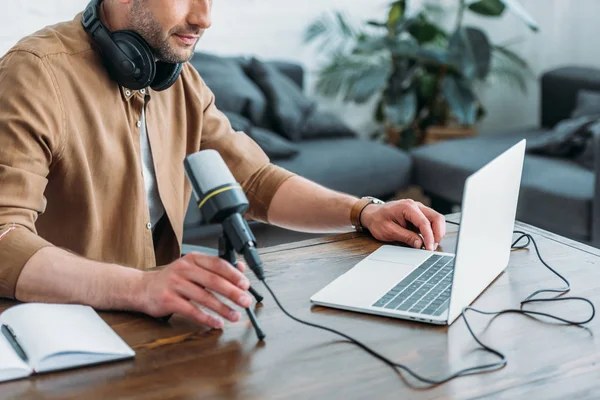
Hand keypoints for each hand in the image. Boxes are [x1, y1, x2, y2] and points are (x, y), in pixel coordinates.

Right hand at [137, 252, 251, 328]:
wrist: (143, 288)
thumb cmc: (173, 279)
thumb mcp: (193, 268)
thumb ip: (216, 269)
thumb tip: (241, 269)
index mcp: (193, 259)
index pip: (217, 264)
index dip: (234, 275)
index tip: (246, 285)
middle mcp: (184, 268)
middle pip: (213, 281)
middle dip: (232, 293)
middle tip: (245, 301)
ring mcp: (174, 283)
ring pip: (204, 297)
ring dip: (222, 308)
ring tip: (234, 316)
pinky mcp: (168, 299)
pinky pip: (191, 310)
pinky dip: (206, 318)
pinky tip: (216, 323)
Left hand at [360, 199, 445, 250]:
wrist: (372, 214)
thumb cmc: (378, 220)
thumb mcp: (388, 231)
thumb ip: (405, 237)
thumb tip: (419, 244)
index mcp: (407, 207)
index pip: (424, 222)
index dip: (429, 237)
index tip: (429, 248)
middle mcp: (416, 206)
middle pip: (437, 218)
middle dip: (438, 234)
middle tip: (432, 247)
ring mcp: (419, 210)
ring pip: (436, 220)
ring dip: (437, 233)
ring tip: (430, 245)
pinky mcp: (419, 215)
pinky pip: (431, 222)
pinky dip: (432, 231)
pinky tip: (427, 240)